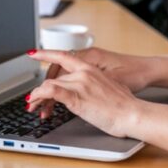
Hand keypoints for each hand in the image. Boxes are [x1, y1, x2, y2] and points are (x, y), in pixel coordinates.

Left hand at [26, 49, 144, 138]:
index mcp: (91, 68)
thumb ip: (96, 86)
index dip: (46, 54)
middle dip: (41, 89)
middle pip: (54, 77)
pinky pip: (52, 92)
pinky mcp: (77, 97)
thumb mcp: (110, 87)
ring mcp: (80, 84)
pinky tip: (35, 101)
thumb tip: (91, 92)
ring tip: (33, 107)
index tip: (33, 53)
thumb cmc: (126, 105)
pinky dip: (40, 96)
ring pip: (50, 85)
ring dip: (38, 96)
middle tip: (34, 100)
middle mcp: (84, 72)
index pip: (63, 56)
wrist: (133, 113)